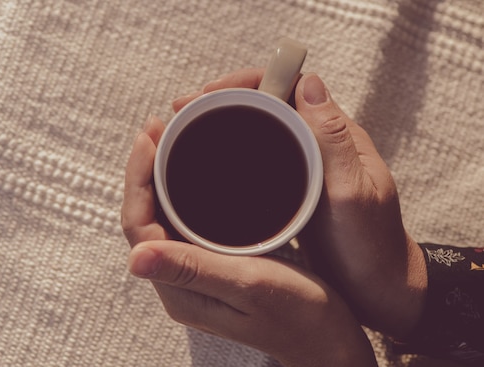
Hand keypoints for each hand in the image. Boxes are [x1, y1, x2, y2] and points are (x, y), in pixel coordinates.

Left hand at [121, 115, 376, 365]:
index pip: (138, 226)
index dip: (137, 179)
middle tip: (157, 128)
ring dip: (163, 177)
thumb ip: (193, 269)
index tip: (148, 137)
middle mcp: (181, 282)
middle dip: (145, 170)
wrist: (330, 343)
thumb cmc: (300, 317)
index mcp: (181, 289)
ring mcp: (197, 273)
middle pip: (146, 216)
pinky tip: (198, 170)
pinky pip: (187, 221)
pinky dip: (186, 190)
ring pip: (165, 216)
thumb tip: (135, 258)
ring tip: (171, 138)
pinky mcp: (216, 265)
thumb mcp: (248, 285)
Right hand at [175, 69, 426, 339]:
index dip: (244, 82)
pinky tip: (202, 168)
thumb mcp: (352, 194)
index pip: (285, 85)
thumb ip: (332, 141)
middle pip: (263, 104)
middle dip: (220, 101)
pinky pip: (256, 160)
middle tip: (180, 112)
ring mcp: (302, 166)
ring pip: (255, 131)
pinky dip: (227, 155)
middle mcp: (316, 143)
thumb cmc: (370, 245)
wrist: (378, 288)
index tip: (207, 93)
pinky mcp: (290, 190)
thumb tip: (309, 82)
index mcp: (334, 135)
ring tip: (182, 133)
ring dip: (219, 126)